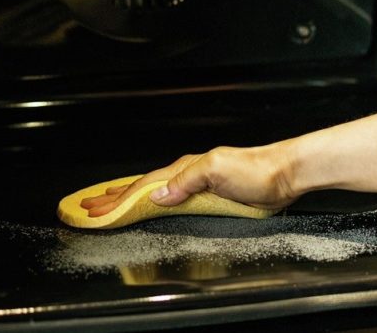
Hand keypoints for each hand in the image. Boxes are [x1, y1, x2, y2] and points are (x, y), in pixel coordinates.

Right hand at [79, 143, 298, 217]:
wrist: (286, 172)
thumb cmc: (257, 170)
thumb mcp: (217, 170)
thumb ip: (186, 180)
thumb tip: (156, 194)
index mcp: (185, 169)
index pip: (143, 186)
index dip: (118, 199)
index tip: (94, 208)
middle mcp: (188, 174)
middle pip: (144, 187)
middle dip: (115, 196)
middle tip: (90, 206)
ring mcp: (199, 184)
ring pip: (156, 191)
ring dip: (130, 198)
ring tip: (111, 202)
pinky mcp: (212, 195)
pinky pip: (174, 198)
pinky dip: (155, 201)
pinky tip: (152, 204)